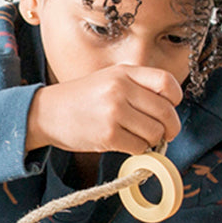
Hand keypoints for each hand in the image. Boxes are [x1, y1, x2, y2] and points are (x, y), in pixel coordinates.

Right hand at [25, 64, 182, 154]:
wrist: (47, 112)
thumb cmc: (82, 98)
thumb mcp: (110, 79)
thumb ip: (138, 87)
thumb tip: (169, 111)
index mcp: (124, 72)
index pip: (167, 83)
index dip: (174, 100)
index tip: (169, 108)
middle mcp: (121, 88)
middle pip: (166, 112)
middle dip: (170, 128)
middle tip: (164, 134)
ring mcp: (114, 112)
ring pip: (155, 133)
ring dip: (152, 141)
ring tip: (138, 137)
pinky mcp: (108, 135)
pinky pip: (139, 147)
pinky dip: (138, 150)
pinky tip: (126, 144)